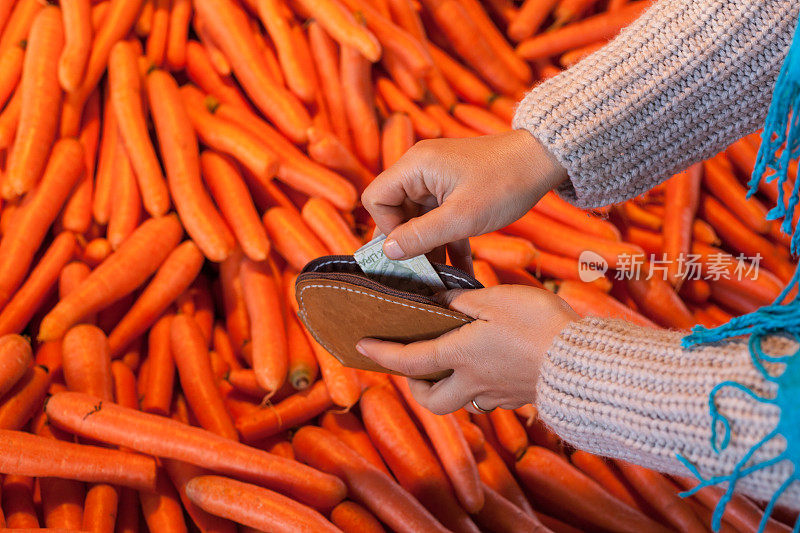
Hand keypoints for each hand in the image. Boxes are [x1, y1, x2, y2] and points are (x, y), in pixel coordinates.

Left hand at [356, 285, 578, 414]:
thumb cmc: (538, 325)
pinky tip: (485, 366)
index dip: (381, 354)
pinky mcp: (518, 396)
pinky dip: (474, 386)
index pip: (409, 360)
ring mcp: (497, 394)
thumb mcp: (494, 300)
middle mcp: (473, 382)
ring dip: (443, 387)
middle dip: (413, 385)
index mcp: (461, 356)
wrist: (584, 362)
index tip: (360, 346)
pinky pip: (486, 398)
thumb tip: (434, 301)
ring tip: (446, 363)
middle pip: (431, 399)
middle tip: (411, 364)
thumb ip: (459, 300)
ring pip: (459, 402)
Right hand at [361, 130, 566, 272]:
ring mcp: (438, 180)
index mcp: (415, 166)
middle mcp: (421, 169)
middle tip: (422, 273)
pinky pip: (441, 219)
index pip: (377, 199)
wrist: (544, 160)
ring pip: (420, 220)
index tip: (409, 250)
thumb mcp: (462, 217)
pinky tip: (461, 271)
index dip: (387, 228)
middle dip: (410, 244)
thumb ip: (421, 236)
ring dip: (431, 248)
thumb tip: (388, 252)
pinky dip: (448, 242)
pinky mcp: (455, 190)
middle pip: (396, 212)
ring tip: (441, 279)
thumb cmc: (505, 182)